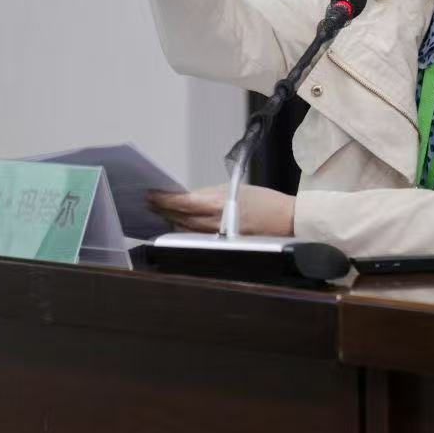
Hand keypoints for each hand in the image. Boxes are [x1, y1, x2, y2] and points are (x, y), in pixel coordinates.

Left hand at [147, 184, 296, 236]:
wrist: (285, 220)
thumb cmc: (264, 202)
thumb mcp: (234, 188)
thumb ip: (208, 194)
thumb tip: (187, 196)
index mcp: (218, 205)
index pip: (183, 202)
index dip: (164, 199)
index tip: (151, 194)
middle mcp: (215, 223)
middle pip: (180, 217)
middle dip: (162, 209)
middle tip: (147, 201)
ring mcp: (217, 236)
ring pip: (185, 229)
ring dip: (170, 219)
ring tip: (157, 210)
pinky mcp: (221, 244)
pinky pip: (196, 236)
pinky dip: (184, 229)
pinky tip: (176, 223)